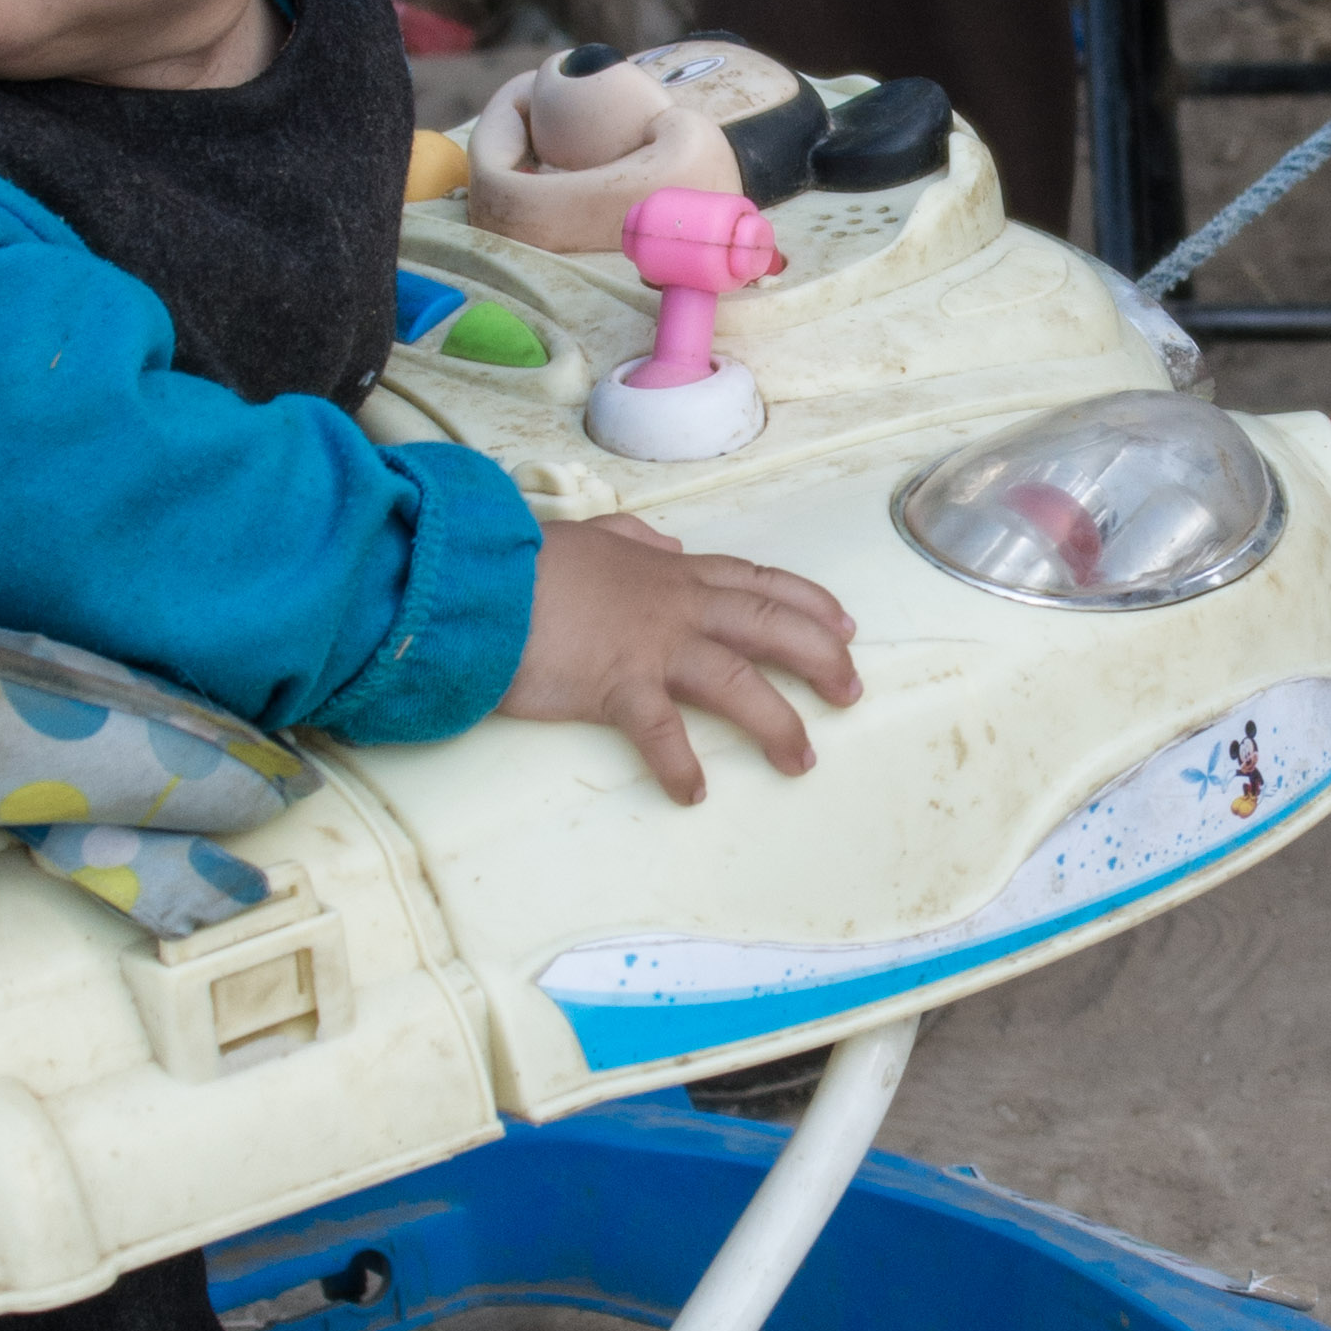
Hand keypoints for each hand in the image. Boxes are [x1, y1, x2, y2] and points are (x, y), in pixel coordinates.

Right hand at [502, 512, 860, 805]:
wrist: (478, 580)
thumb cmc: (525, 563)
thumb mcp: (588, 537)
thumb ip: (631, 540)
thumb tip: (665, 544)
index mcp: (670, 573)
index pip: (756, 582)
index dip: (807, 603)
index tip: (844, 624)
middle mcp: (675, 606)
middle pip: (769, 626)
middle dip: (820, 658)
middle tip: (851, 692)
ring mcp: (651, 645)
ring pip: (737, 682)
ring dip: (777, 723)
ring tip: (802, 760)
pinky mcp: (615, 684)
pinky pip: (661, 732)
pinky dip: (680, 765)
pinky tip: (695, 793)